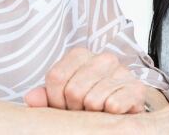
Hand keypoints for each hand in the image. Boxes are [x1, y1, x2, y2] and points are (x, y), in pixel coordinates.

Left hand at [24, 47, 146, 113]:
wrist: (122, 107)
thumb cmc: (88, 100)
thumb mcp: (61, 98)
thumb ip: (45, 97)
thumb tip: (31, 98)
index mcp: (81, 55)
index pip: (56, 77)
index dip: (55, 99)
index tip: (63, 105)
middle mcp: (103, 58)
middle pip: (73, 90)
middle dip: (74, 108)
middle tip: (82, 110)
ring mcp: (122, 71)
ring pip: (93, 100)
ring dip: (92, 113)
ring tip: (97, 110)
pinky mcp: (137, 88)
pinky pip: (113, 105)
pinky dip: (109, 114)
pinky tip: (111, 111)